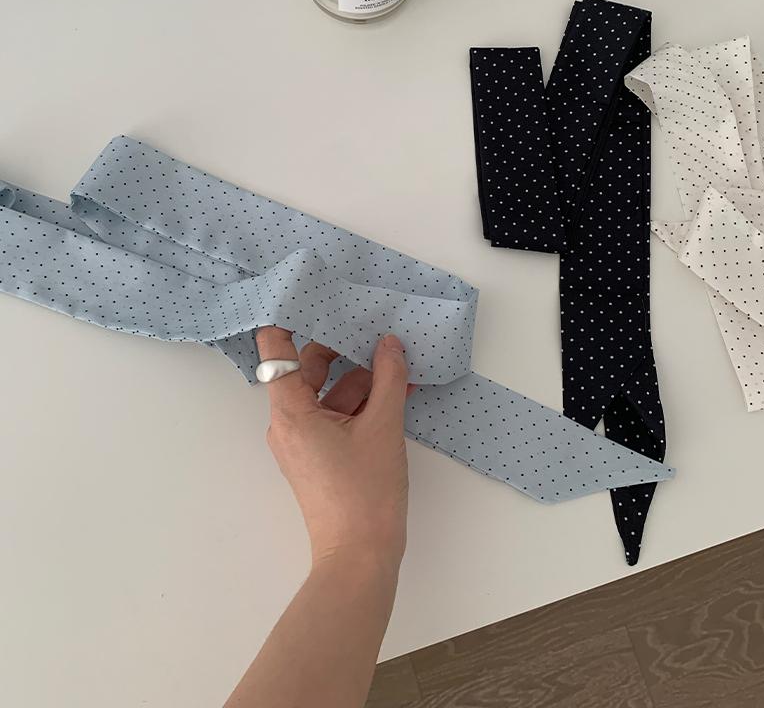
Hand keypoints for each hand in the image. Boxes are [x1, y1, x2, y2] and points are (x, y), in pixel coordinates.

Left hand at [255, 328, 410, 570]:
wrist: (361, 556)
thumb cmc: (366, 491)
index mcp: (291, 411)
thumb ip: (389, 378)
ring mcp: (304, 441)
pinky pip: (337, 416)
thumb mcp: (384, 427)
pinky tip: (397, 392)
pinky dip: (363, 404)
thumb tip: (390, 342)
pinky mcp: (320, 455)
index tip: (313, 294)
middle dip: (343, 348)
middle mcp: (288, 422)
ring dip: (362, 378)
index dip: (290, 319)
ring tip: (399, 362)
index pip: (277, 350)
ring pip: (328, 393)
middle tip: (373, 325)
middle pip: (308, 368)